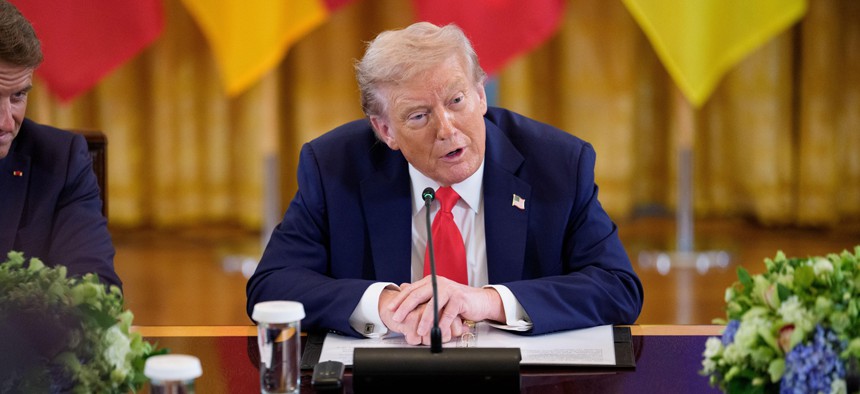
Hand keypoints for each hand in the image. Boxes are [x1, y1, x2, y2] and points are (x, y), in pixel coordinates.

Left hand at [387, 276, 505, 340]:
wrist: (480, 301)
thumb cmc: (458, 300)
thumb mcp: (438, 296)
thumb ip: (422, 293)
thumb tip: (403, 287)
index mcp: (431, 282)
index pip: (411, 290)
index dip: (400, 300)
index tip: (390, 309)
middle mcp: (439, 283)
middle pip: (418, 295)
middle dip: (405, 308)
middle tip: (397, 318)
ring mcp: (450, 290)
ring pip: (433, 304)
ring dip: (425, 319)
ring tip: (419, 330)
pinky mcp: (460, 299)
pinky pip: (449, 312)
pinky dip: (442, 323)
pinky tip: (437, 330)